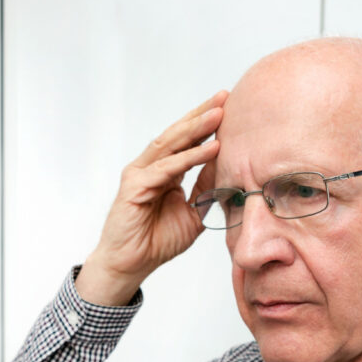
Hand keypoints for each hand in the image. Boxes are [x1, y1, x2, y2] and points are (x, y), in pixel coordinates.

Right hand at [75, 90, 226, 305]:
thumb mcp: (193, 213)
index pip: (187, 141)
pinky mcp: (134, 187)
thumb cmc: (157, 242)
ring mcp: (140, 174)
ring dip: (196, 128)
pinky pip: (166, 168)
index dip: (206, 124)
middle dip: (202, 115)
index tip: (229, 107)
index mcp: (165, 172)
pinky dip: (189, 157)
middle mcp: (151, 168)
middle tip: (224, 96)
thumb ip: (207, 190)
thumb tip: (227, 166)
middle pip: (178, 134)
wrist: (131, 264)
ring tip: (218, 114)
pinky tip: (209, 148)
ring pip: (170, 145)